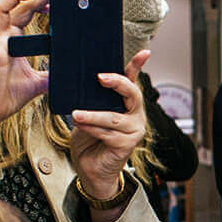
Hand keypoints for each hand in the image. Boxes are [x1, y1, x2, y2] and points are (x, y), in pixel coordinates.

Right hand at [0, 0, 49, 144]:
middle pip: (17, 7)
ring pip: (3, 6)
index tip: (53, 4)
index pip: (23, 15)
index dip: (37, 6)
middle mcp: (1, 37)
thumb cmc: (3, 98)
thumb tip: (66, 74)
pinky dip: (11, 4)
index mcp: (11, 42)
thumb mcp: (35, 84)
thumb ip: (49, 75)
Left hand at [67, 49, 151, 202]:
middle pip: (132, 94)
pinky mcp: (126, 145)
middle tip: (99, 77)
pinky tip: (80, 125)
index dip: (138, 65)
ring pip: (114, 117)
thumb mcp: (89, 114)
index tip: (145, 53)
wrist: (90, 169)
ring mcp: (134, 130)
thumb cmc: (90, 140)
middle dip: (117, 83)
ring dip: (93, 115)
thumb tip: (81, 85)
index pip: (133, 81)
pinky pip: (108, 133)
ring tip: (76, 114)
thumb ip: (92, 102)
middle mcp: (135, 115)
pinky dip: (92, 129)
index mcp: (127, 104)